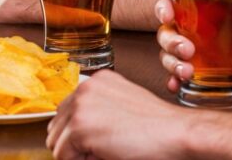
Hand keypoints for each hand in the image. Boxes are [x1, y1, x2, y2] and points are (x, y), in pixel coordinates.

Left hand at [46, 70, 189, 159]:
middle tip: (102, 149)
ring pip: (57, 141)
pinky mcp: (79, 126)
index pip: (67, 111)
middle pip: (57, 125)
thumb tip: (78, 130)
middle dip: (73, 143)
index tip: (96, 141)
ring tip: (105, 151)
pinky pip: (62, 155)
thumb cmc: (158, 126)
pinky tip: (105, 155)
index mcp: (97, 80)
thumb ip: (99, 108)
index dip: (78, 132)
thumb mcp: (124, 105)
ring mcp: (80, 105)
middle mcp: (85, 88)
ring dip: (76, 153)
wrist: (175, 132)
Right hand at [155, 0, 231, 90]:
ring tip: (187, 72)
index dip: (163, 7)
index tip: (168, 15)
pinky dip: (175, 81)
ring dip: (172, 64)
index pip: (173, 2)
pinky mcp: (205, 71)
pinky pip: (181, 77)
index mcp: (204, 6)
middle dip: (170, 42)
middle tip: (187, 50)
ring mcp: (198, 51)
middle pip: (167, 32)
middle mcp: (194, 27)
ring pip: (169, 56)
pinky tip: (177, 86)